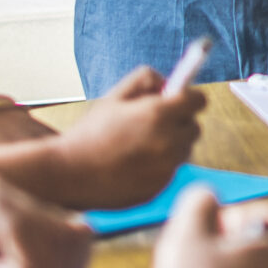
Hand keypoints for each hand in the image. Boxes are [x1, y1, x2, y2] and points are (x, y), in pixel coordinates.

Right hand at [46, 67, 205, 208]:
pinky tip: (133, 165)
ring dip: (171, 145)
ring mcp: (166, 168)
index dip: (189, 98)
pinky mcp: (159, 188)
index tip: (178, 100)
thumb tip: (168, 84)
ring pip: (183, 151)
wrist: (69, 174)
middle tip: (155, 123)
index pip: (198, 101)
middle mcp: (168, 142)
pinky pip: (170, 171)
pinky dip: (159, 166)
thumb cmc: (90, 133)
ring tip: (139, 145)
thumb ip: (145, 80)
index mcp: (158, 114)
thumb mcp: (114, 97)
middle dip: (180, 122)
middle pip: (194, 127)